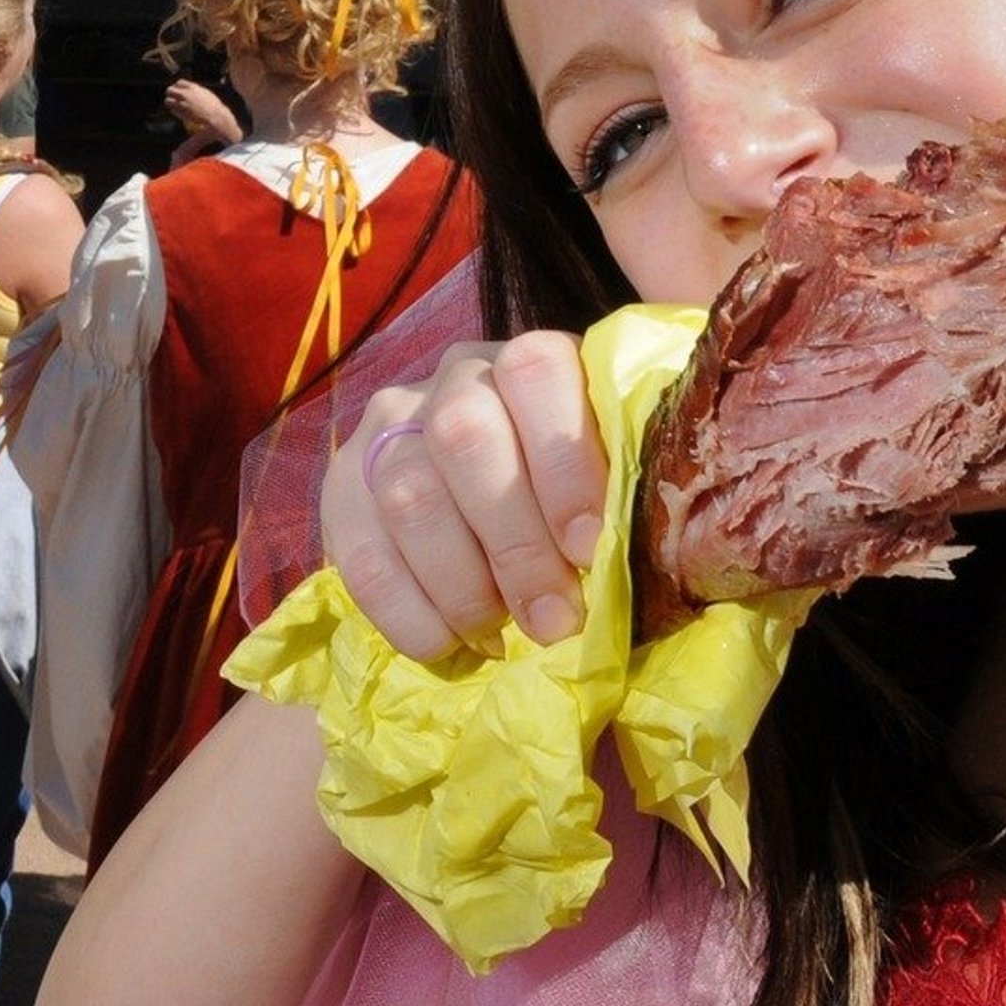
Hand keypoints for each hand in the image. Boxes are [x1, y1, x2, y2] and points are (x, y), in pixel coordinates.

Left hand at [164, 79, 241, 149]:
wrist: (216, 117)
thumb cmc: (214, 106)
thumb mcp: (206, 94)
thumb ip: (197, 91)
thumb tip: (191, 90)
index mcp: (193, 87)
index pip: (179, 82)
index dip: (177, 86)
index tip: (178, 90)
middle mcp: (186, 94)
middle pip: (170, 89)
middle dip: (170, 93)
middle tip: (172, 97)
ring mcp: (183, 103)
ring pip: (168, 100)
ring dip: (169, 103)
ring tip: (174, 106)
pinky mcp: (182, 113)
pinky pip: (172, 110)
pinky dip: (174, 111)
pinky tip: (179, 113)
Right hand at [317, 334, 606, 660]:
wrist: (481, 491)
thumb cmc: (573, 500)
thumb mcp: (611, 475)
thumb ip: (627, 496)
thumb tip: (662, 557)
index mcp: (531, 362)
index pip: (537, 372)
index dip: (563, 462)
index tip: (588, 548)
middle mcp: (454, 379)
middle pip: (465, 437)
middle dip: (514, 544)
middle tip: (552, 621)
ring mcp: (390, 427)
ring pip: (410, 495)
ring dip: (461, 585)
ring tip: (498, 634)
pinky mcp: (343, 484)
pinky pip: (360, 553)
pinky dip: (408, 613)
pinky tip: (448, 642)